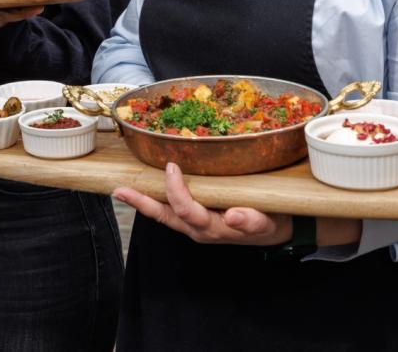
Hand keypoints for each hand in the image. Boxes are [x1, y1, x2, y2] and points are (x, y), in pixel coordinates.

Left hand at [113, 162, 289, 245]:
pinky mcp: (194, 216)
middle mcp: (198, 228)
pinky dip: (154, 198)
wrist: (277, 230)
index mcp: (213, 228)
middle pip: (164, 216)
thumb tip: (233, 216)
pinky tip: (143, 186)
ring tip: (120, 190)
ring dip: (142, 201)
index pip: (187, 211)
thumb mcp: (267, 222)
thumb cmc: (271, 221)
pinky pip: (169, 209)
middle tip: (120, 190)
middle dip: (141, 203)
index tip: (172, 167)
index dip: (176, 191)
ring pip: (163, 214)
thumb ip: (252, 221)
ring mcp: (193, 224)